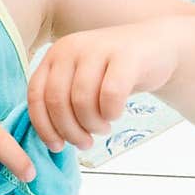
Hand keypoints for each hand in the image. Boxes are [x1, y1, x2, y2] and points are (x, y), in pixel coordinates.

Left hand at [28, 21, 180, 150]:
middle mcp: (71, 47)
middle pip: (57, 101)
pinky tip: (115, 114)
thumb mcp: (80, 81)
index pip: (36, 95)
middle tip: (85, 142)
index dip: (44, 127)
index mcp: (55, 55)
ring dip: (91, 125)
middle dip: (70, 131)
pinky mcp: (126, 56)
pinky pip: (110, 95)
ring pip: (81, 101)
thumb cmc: (114, 72)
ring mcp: (98, 48)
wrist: (158, 47)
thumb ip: (62, 101)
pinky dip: (111, 113)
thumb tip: (51, 140)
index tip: (58, 146)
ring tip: (102, 128)